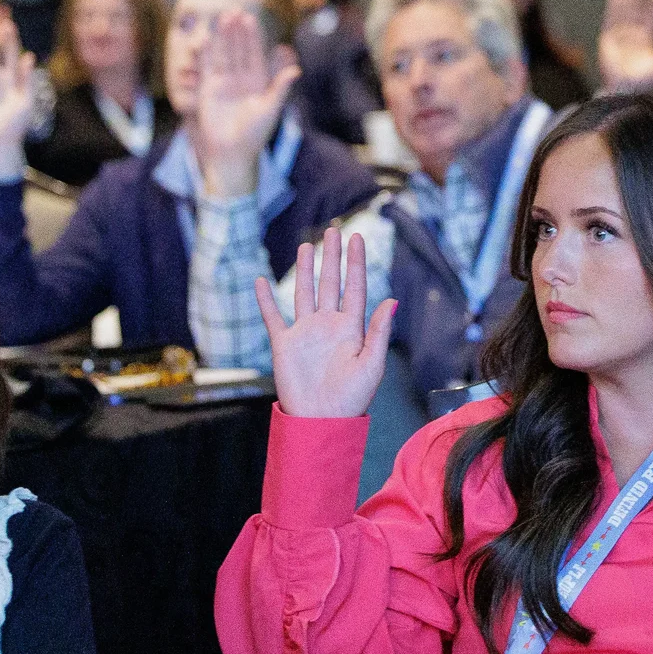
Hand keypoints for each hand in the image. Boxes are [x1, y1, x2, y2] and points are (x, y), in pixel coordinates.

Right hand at [193, 9, 301, 196]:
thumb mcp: (270, 109)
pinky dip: (205, 53)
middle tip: (234, 10)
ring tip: (221, 17)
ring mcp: (224, 83)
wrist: (230, 153)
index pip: (255, 54)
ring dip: (222, 37)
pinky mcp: (207, 90)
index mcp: (258, 82)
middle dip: (236, 31)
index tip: (250, 18)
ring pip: (223, 54)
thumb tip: (297, 70)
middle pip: (238, 49)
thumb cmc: (254, 134)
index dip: (252, 36)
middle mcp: (241, 79)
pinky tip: (204, 37)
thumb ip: (280, 87)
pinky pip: (206, 67)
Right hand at [258, 227, 396, 419]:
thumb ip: (378, 332)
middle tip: (333, 232)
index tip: (357, 239)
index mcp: (351, 328)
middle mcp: (328, 325)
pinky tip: (260, 281)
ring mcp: (305, 333)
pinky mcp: (284, 345)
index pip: (354, 287)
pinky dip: (265, 300)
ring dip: (304, 270)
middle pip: (330, 283)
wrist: (322, 421)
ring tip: (307, 247)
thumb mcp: (372, 365)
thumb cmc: (352, 399)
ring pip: (304, 293)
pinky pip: (273, 317)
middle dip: (332, 258)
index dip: (355, 263)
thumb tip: (391, 300)